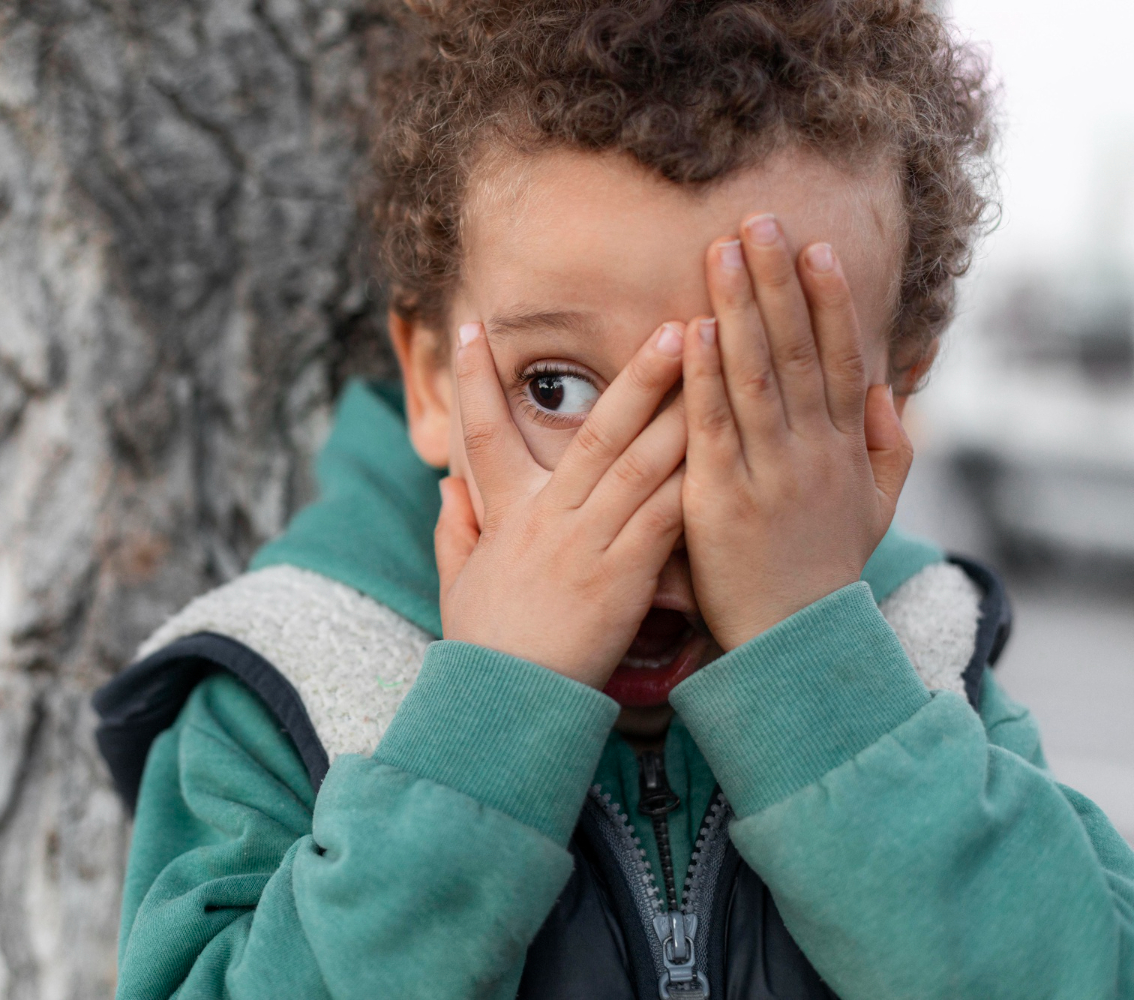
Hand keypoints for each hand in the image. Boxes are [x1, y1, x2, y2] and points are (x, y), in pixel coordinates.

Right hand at [435, 320, 688, 688]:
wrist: (508, 702)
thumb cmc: (485, 646)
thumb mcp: (456, 583)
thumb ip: (453, 530)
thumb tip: (446, 486)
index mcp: (505, 514)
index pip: (483, 432)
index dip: (473, 379)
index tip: (469, 326)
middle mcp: (549, 516)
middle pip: (597, 432)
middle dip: (637, 375)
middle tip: (675, 325)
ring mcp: (588, 543)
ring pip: (641, 462)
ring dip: (680, 409)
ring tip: (715, 371)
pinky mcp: (624, 576)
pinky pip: (666, 515)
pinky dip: (695, 478)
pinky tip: (729, 445)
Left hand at [681, 213, 912, 650]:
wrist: (793, 641)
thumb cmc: (825, 570)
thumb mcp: (876, 508)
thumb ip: (890, 447)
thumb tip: (890, 388)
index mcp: (844, 447)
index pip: (840, 357)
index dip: (828, 300)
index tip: (815, 246)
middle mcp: (811, 450)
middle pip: (797, 349)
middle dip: (776, 282)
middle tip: (759, 220)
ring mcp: (767, 472)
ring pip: (755, 376)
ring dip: (738, 309)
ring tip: (723, 252)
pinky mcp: (720, 498)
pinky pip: (712, 426)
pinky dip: (702, 377)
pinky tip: (690, 331)